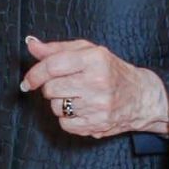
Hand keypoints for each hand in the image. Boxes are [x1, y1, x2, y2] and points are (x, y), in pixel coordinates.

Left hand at [20, 35, 168, 139]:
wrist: (140, 96)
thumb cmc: (111, 71)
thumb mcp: (88, 52)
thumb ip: (57, 49)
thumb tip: (31, 44)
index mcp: (95, 59)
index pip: (53, 66)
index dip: (34, 74)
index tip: (28, 81)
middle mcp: (98, 82)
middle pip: (51, 89)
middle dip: (51, 88)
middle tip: (65, 85)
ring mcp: (98, 106)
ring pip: (56, 108)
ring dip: (60, 103)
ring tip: (77, 96)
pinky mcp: (98, 124)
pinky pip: (65, 124)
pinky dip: (68, 118)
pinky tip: (81, 110)